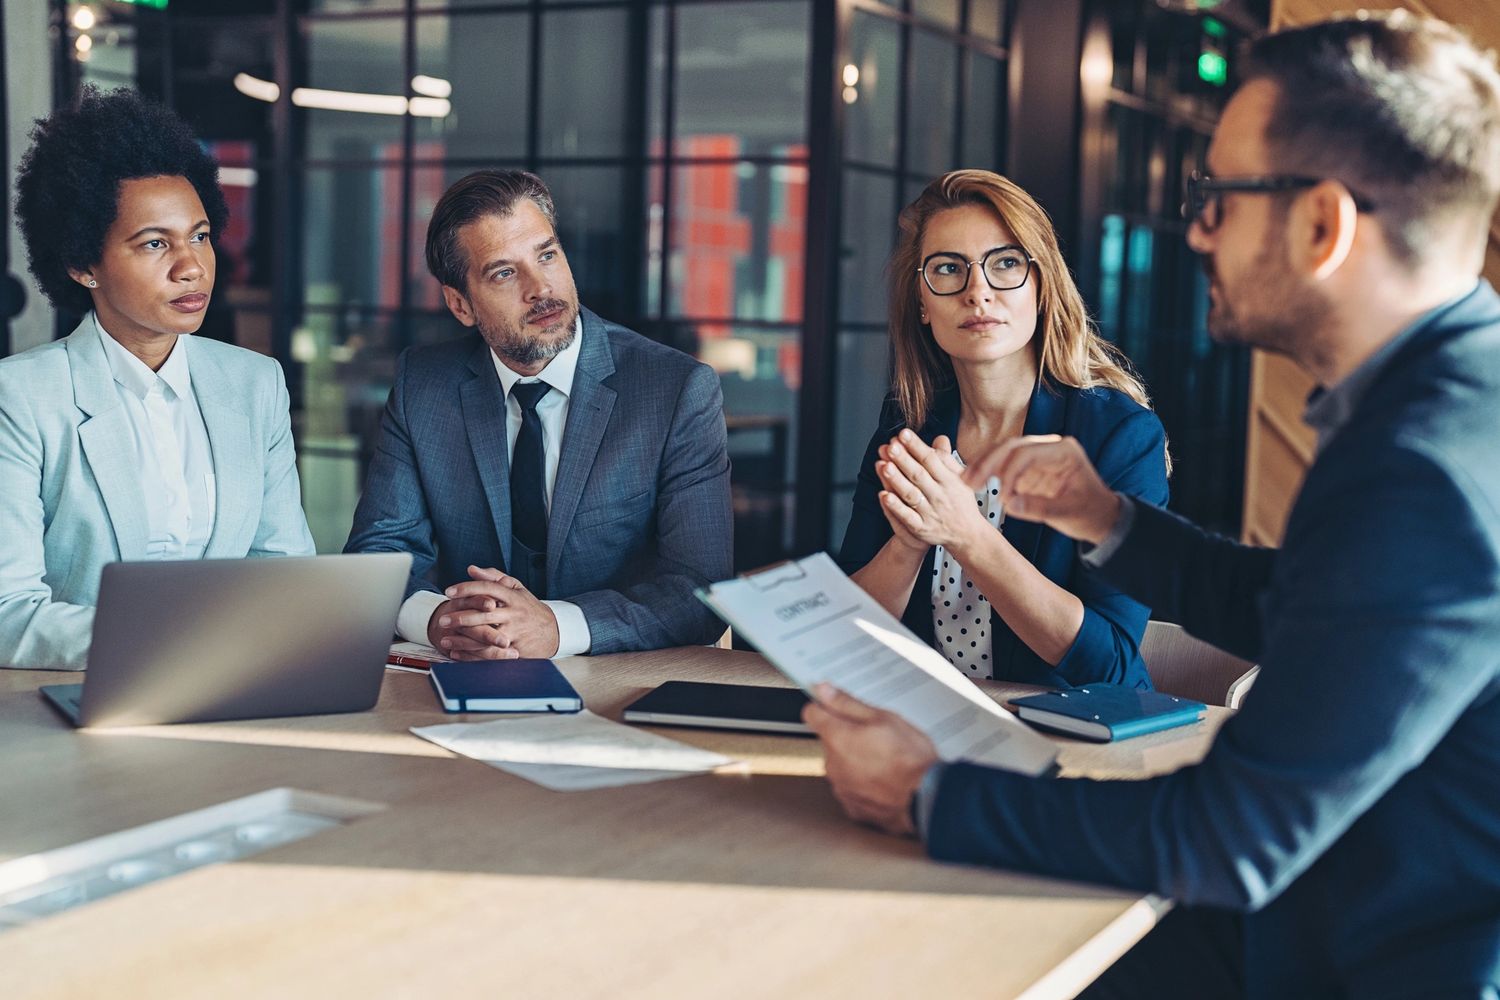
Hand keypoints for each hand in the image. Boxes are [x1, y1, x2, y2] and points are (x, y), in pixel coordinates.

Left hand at [426, 565, 560, 658]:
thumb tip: (471, 569)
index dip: (467, 588)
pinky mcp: (516, 651)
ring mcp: (515, 633)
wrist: (554, 632)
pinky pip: (490, 654)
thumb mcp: (516, 589)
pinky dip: (471, 655)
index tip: (448, 591)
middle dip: (461, 617)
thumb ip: (494, 577)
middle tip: (442, 620)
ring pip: (485, 637)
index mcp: (513, 596)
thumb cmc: (529, 608)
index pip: (488, 588)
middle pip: (484, 614)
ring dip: (463, 640)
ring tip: (444, 640)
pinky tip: (456, 653)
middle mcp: (514, 614)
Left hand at [802, 683, 938, 836]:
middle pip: (830, 740)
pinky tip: (884, 779)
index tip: (836, 705)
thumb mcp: (883, 718)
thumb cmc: (909, 757)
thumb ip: (848, 703)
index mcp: (837, 737)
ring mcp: (841, 787)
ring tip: (885, 759)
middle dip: (847, 735)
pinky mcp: (853, 806)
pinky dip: (864, 783)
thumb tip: (823, 690)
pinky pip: (852, 787)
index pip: (812, 713)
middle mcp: (832, 763)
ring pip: (841, 764)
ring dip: (856, 760)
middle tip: (876, 734)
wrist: (927, 797)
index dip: (825, 706)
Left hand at [876, 430, 990, 557]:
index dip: (916, 446)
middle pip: (919, 475)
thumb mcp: (960, 478)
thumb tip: (940, 438)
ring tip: (884, 466)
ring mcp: (930, 512)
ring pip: (911, 494)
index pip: (931, 460)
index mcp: (949, 481)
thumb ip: (947, 459)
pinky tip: (883, 495)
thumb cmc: (961, 502)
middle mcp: (939, 495)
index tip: (903, 434)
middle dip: (904, 460)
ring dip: (897, 480)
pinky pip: (907, 517)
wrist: (967, 534)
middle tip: (891, 446)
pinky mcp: (921, 528)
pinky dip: (895, 507)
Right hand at [961, 435, 1121, 544]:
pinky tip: (972, 482)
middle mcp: (1049, 448)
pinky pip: (1003, 466)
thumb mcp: (1069, 513)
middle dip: (988, 463)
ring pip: (1003, 453)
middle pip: (1012, 447)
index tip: (1003, 496)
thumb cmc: (1091, 513)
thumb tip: (1009, 504)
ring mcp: (1037, 457)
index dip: (1010, 472)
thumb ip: (1039, 508)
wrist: (1100, 518)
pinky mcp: (1028, 469)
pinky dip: (987, 473)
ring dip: (983, 466)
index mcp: (1064, 451)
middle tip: (969, 482)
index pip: (1028, 452)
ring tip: (964, 481)